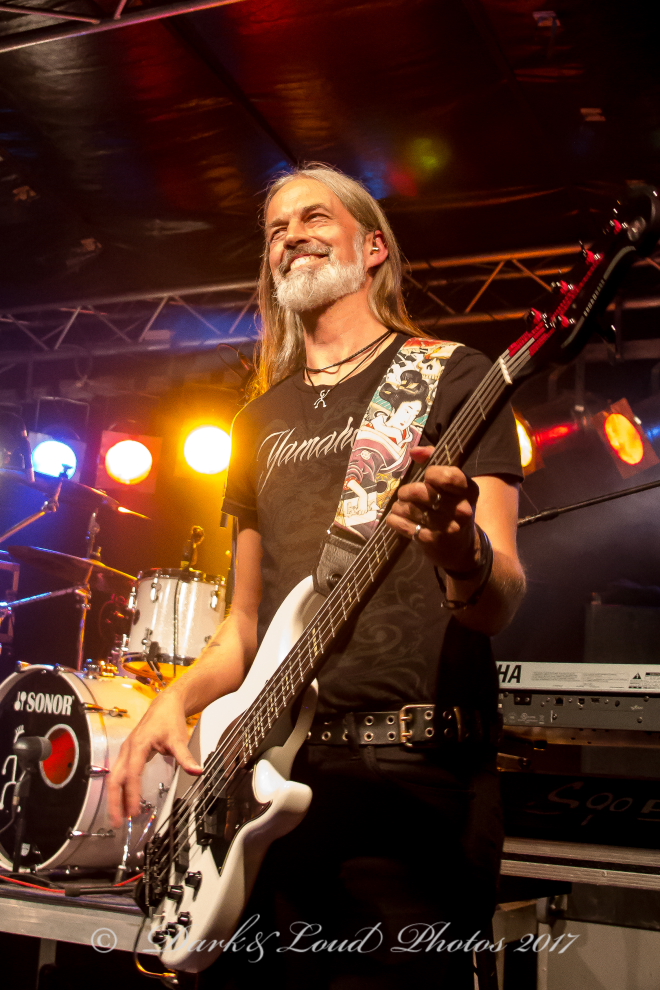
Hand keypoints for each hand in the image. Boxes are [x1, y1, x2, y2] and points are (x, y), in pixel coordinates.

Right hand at [108, 689, 202, 826]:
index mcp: (138, 746)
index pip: (132, 774)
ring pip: (114, 778)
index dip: (132, 793)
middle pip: (115, 779)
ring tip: (120, 817)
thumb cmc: (169, 719)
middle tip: (119, 821)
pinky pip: (119, 774)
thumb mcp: (179, 738)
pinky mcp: (128, 754)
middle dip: (115, 801)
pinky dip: (119, 789)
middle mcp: (127, 749)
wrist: (165, 704)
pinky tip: (124, 801)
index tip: (135, 810)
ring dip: (115, 798)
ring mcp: (126, 752)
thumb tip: (196, 771)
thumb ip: (186, 757)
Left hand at [387, 446, 479, 571]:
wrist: (463, 548)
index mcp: (469, 490)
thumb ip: (435, 461)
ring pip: (408, 507)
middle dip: (407, 491)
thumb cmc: (453, 508)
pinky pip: (401, 523)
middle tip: (405, 494)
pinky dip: (395, 519)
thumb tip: (415, 451)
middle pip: (421, 491)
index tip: (427, 478)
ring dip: (399, 506)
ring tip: (402, 507)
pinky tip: (398, 518)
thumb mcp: (454, 485)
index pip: (444, 475)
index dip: (430, 474)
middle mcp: (461, 509)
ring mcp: (446, 527)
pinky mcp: (431, 541)